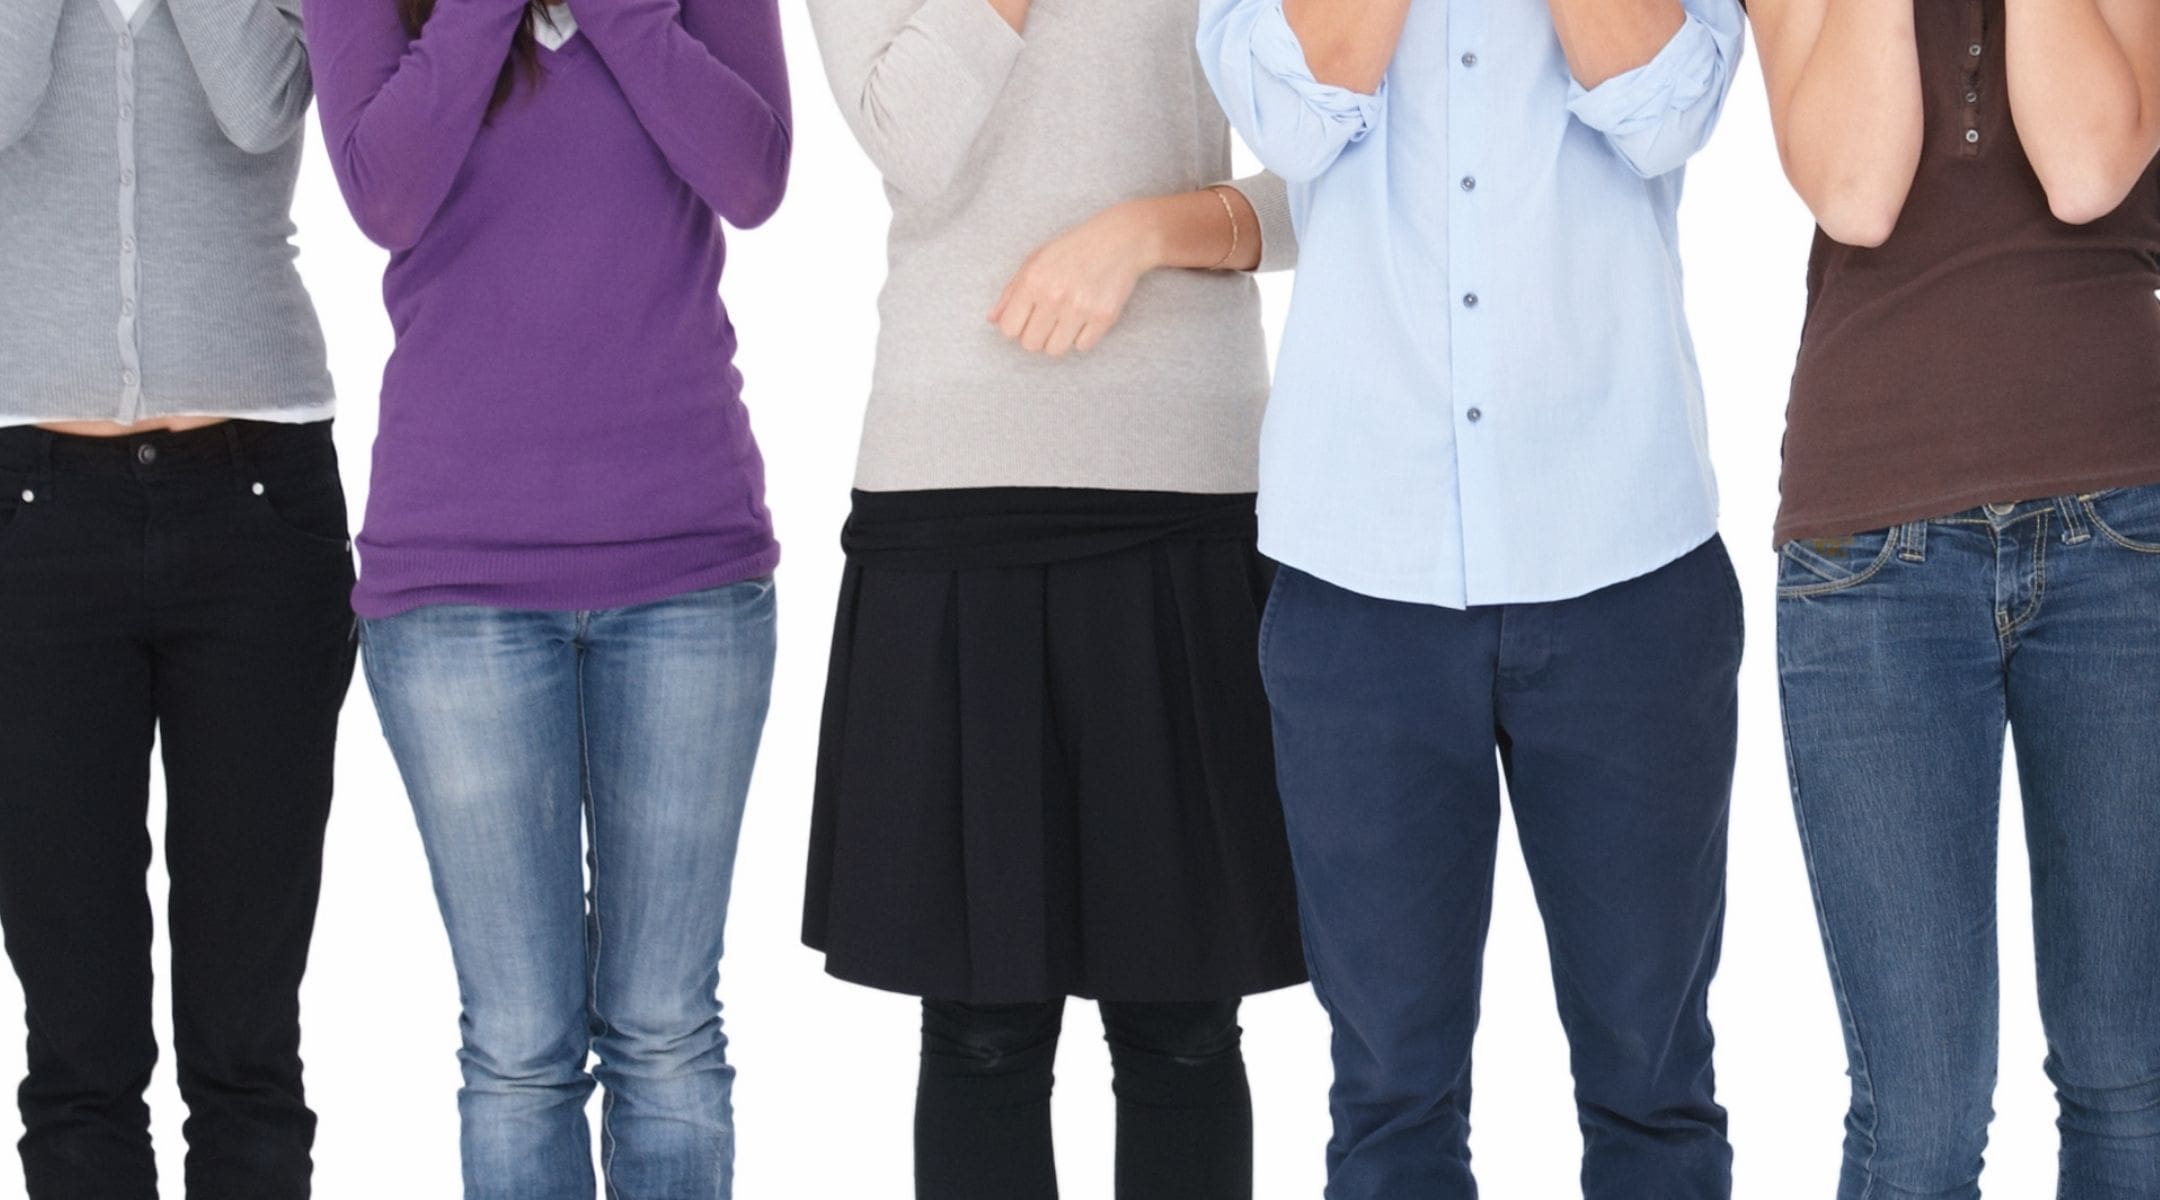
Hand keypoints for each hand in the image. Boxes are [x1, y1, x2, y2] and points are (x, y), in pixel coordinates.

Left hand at [990, 204, 1159, 358]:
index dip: (1016, 328)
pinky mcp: (1104, 317)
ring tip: (1066, 321)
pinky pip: (1083, 346)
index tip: (1027, 320)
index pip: (1009, 329)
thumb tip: (992, 320)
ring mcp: (1080, 308)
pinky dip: (1083, 336)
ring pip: (1055, 350)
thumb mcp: (1036, 260)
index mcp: (1033, 280)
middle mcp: (1055, 295)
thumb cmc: (1073, 249)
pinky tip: (1086, 317)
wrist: (1120, 239)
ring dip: (1058, 340)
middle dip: (1037, 336)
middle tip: (1049, 321)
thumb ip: (1011, 291)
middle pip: (1031, 344)